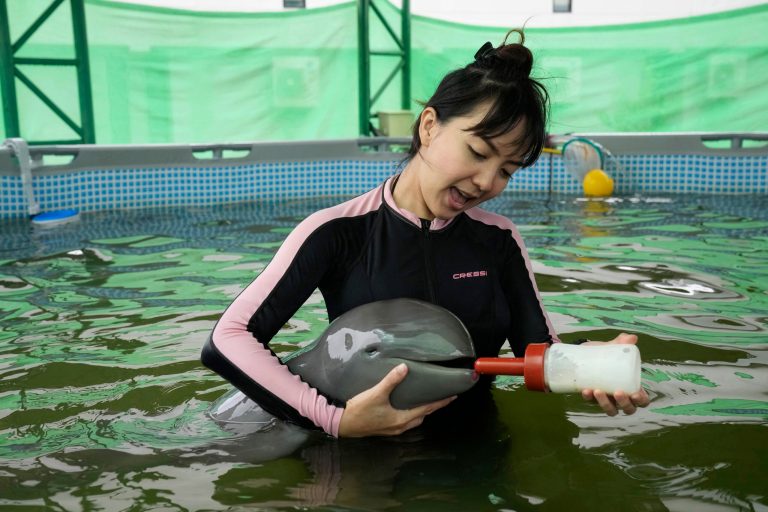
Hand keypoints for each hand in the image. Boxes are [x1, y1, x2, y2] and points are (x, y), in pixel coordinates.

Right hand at [338, 363, 455, 437]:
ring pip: (414, 421)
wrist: (343, 424)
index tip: (452, 396)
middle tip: (441, 397)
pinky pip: (405, 422)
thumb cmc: (360, 410)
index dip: (440, 402)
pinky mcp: (386, 429)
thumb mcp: (376, 393)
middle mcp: (400, 427)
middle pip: (422, 417)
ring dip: (421, 412)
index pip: (427, 409)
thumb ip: (391, 380)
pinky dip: (411, 415)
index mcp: (401, 419)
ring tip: (425, 401)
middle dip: (432, 408)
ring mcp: (392, 430)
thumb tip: (405, 368)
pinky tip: (406, 408)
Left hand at [580, 333, 650, 415]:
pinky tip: (585, 390)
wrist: (584, 353)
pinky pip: (591, 403)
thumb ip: (622, 342)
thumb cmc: (605, 353)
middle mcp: (621, 396)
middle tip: (617, 392)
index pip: (642, 400)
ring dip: (605, 404)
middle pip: (628, 409)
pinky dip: (589, 399)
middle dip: (624, 403)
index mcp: (631, 386)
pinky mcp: (592, 398)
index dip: (641, 400)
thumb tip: (631, 338)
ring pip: (611, 410)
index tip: (635, 394)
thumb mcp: (613, 347)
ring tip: (597, 390)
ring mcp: (607, 399)